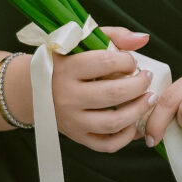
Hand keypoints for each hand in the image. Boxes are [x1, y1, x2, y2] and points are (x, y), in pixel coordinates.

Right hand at [45, 27, 156, 152]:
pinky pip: (106, 145)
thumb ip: (114, 36)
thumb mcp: (82, 42)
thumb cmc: (65, 62)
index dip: (127, 61)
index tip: (132, 62)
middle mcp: (67, 97)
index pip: (105, 62)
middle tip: (147, 78)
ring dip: (138, 111)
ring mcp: (71, 120)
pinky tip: (134, 123)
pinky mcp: (77, 137)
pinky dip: (125, 137)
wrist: (33, 89)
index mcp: (67, 69)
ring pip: (112, 122)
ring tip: (149, 98)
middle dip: (139, 85)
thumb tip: (143, 39)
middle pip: (113, 94)